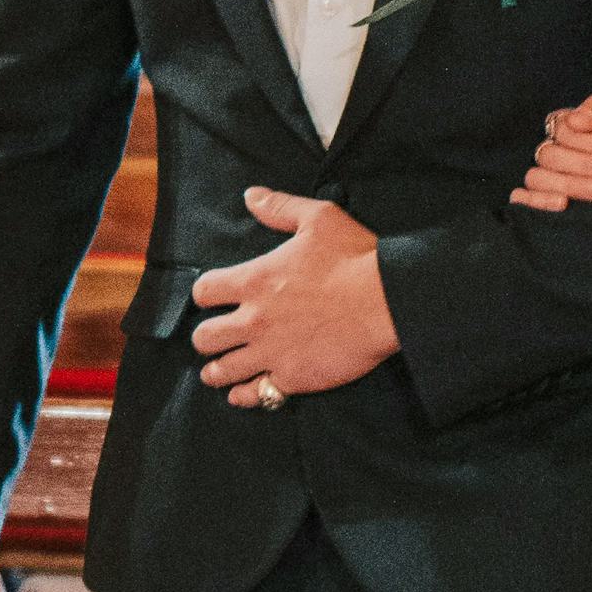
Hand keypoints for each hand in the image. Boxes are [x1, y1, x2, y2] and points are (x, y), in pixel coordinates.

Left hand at [193, 194, 398, 404]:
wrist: (388, 301)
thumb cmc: (355, 258)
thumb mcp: (318, 219)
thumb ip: (279, 208)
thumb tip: (250, 196)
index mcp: (254, 281)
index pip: (204, 292)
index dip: (205, 294)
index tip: (213, 298)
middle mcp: (254, 320)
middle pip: (203, 337)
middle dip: (204, 337)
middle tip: (214, 337)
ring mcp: (271, 353)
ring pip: (221, 371)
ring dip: (216, 370)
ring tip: (216, 371)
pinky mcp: (292, 378)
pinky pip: (255, 395)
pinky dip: (244, 395)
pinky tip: (242, 393)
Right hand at [512, 74, 591, 214]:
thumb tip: (575, 120)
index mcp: (565, 126)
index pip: (565, 131)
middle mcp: (550, 149)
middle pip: (551, 156)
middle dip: (588, 165)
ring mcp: (544, 175)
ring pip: (537, 178)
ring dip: (570, 184)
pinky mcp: (541, 200)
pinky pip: (523, 198)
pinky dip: (535, 201)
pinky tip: (561, 204)